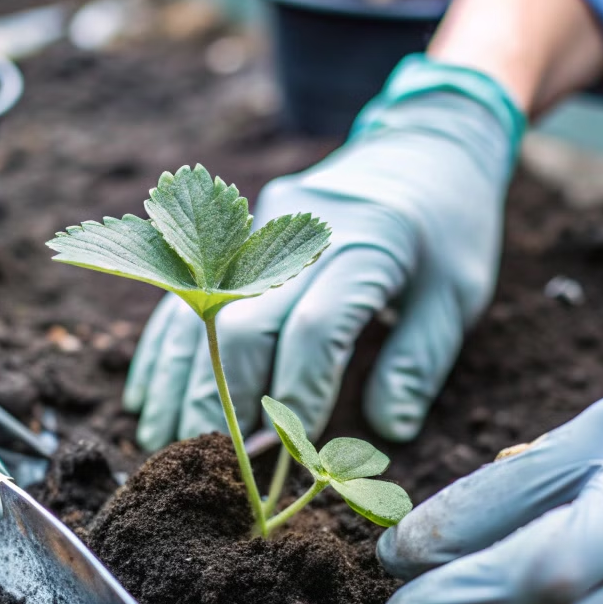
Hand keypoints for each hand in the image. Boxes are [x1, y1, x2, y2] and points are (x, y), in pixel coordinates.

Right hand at [122, 56, 523, 449]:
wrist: (423, 142)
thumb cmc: (447, 230)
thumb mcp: (455, 294)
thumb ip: (419, 362)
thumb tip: (389, 430)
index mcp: (369, 245)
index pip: (316, 330)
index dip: (299, 394)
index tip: (289, 451)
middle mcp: (304, 229)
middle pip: (244, 322)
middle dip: (222, 399)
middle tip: (209, 462)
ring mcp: (262, 222)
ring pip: (201, 307)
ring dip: (177, 380)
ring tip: (161, 441)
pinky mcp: (238, 227)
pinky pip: (186, 290)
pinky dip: (165, 348)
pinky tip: (147, 397)